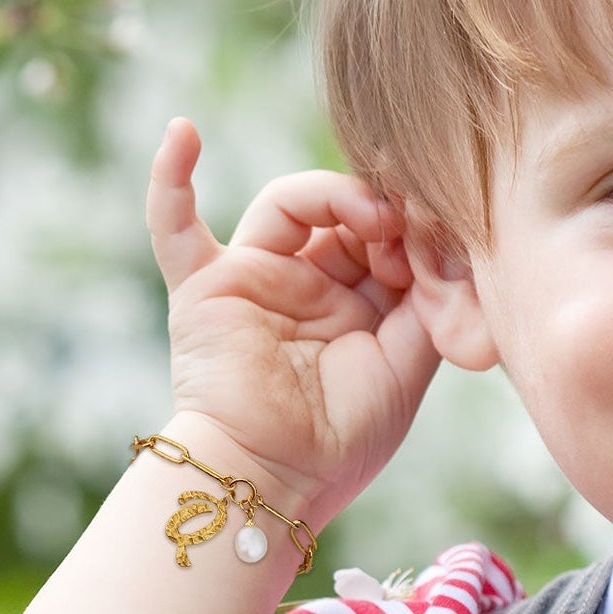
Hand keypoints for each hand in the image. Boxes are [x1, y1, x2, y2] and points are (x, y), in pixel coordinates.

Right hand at [147, 118, 440, 520]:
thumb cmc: (344, 438)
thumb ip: (427, 298)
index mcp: (357, 307)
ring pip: (290, 204)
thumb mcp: (409, 362)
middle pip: (345, 215)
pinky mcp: (205, 288)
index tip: (441, 248)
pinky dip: (170, 179)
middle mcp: (306, 288)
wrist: (276, 480)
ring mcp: (254, 282)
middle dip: (383, 215)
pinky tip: (182, 133)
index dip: (416, 232)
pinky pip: (174, 227)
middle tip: (410, 235)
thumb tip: (441, 240)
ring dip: (334, 195)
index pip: (388, 240)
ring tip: (371, 214)